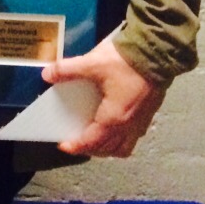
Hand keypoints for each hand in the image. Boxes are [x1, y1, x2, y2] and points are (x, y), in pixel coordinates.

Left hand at [42, 39, 165, 156]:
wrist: (157, 54)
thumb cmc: (125, 62)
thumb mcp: (91, 64)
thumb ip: (67, 70)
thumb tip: (47, 74)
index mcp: (114, 117)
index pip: (93, 141)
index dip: (77, 146)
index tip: (64, 146)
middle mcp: (129, 125)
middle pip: (109, 149)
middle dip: (91, 149)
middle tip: (76, 143)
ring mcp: (141, 122)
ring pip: (124, 147)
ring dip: (108, 148)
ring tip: (94, 140)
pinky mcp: (148, 114)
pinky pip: (133, 137)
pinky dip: (121, 139)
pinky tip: (113, 127)